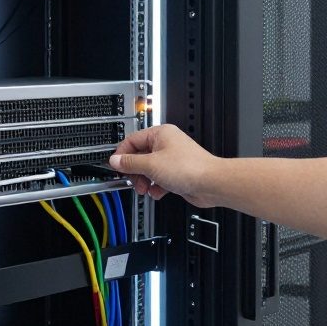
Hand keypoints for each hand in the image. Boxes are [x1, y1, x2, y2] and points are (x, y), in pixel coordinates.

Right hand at [109, 124, 224, 207]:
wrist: (211, 183)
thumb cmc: (189, 168)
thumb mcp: (151, 165)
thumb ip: (130, 163)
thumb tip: (115, 160)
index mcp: (160, 134)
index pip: (132, 140)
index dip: (122, 154)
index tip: (116, 166)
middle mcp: (166, 144)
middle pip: (140, 156)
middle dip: (135, 171)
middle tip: (133, 180)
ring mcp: (173, 159)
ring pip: (149, 169)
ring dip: (145, 180)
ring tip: (145, 188)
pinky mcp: (178, 173)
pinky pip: (160, 178)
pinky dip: (156, 186)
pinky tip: (158, 192)